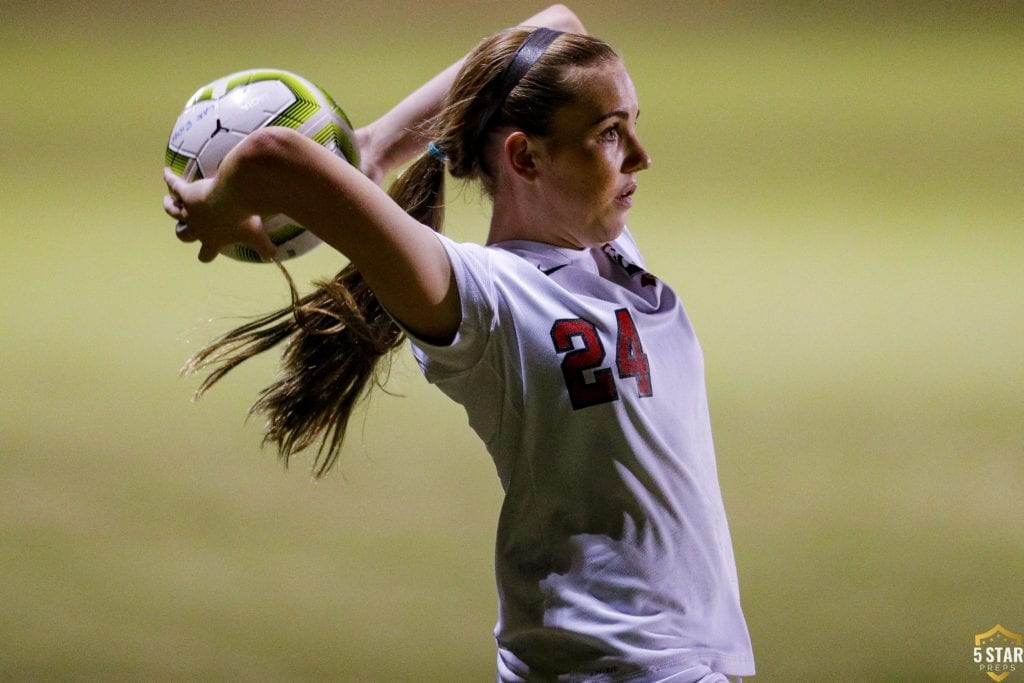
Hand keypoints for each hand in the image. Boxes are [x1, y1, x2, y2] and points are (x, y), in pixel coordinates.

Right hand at [163, 168, 277, 262]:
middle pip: (183, 235)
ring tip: (168, 201)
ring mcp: (190, 210)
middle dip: (183, 233)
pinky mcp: (187, 193)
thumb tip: (275, 256)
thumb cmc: (245, 218)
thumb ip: (265, 247)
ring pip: (173, 211)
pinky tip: (166, 173)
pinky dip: (170, 180)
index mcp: (213, 240)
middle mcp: (198, 227)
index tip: (206, 254)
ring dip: (171, 207)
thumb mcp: (257, 234)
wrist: (235, 197)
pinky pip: (175, 186)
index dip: (206, 254)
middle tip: (184, 229)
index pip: (206, 254)